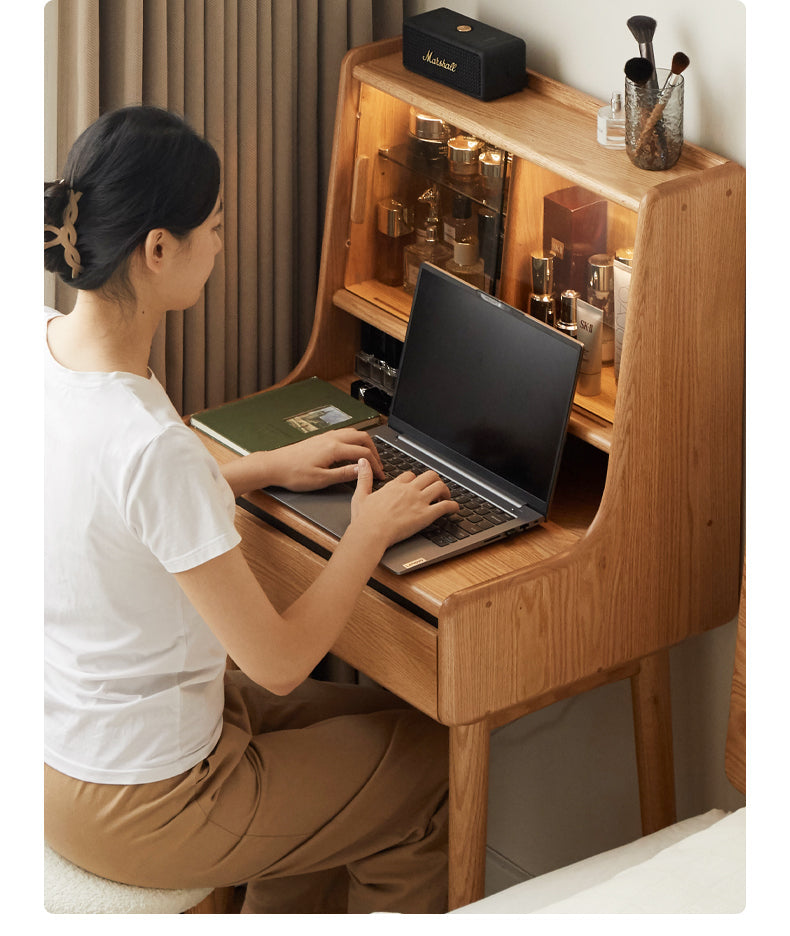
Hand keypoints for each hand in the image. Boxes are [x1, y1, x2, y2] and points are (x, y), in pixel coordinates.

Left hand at [263, 428, 385, 491]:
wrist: (274, 465)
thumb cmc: (293, 474)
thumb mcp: (321, 479)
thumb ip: (344, 474)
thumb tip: (361, 470)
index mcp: (334, 448)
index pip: (363, 453)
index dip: (375, 465)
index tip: (380, 475)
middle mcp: (331, 438)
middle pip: (362, 438)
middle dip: (374, 451)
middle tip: (378, 465)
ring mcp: (326, 436)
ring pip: (354, 433)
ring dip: (364, 444)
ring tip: (368, 458)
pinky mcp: (320, 438)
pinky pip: (344, 434)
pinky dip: (354, 441)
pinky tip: (352, 451)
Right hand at [350, 458, 457, 548]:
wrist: (371, 533)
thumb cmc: (364, 519)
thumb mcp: (360, 495)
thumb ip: (364, 477)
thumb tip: (362, 462)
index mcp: (394, 486)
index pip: (410, 475)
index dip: (416, 479)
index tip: (417, 485)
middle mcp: (408, 490)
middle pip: (429, 476)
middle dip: (435, 480)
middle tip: (436, 489)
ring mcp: (418, 501)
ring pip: (439, 486)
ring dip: (445, 491)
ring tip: (446, 497)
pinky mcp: (425, 515)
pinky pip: (445, 506)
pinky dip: (453, 506)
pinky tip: (455, 509)